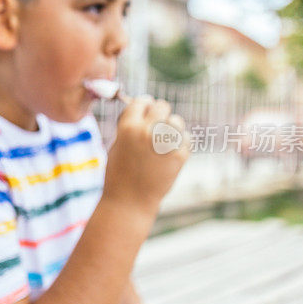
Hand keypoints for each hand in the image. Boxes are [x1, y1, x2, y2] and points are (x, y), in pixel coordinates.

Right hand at [103, 96, 188, 216]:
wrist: (130, 202)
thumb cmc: (119, 173)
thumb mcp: (117, 144)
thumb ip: (130, 125)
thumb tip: (145, 108)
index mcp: (128, 127)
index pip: (141, 101)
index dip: (143, 106)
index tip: (145, 111)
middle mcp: (147, 132)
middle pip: (161, 106)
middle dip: (158, 114)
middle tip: (155, 125)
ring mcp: (165, 144)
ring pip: (176, 121)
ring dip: (170, 128)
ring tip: (162, 142)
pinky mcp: (180, 156)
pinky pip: (185, 139)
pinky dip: (179, 144)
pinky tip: (168, 155)